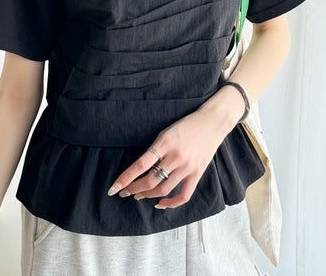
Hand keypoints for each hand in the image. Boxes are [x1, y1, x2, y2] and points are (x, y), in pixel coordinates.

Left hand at [107, 108, 226, 208]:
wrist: (211, 123)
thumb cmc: (185, 125)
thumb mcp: (165, 132)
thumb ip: (154, 150)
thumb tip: (140, 168)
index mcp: (164, 143)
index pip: (140, 165)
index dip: (125, 178)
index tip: (114, 188)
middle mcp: (175, 157)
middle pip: (150, 181)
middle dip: (133, 189)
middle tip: (123, 192)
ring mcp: (187, 167)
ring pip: (163, 190)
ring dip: (147, 195)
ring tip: (138, 195)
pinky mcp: (197, 174)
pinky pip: (184, 195)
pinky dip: (171, 203)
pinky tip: (160, 203)